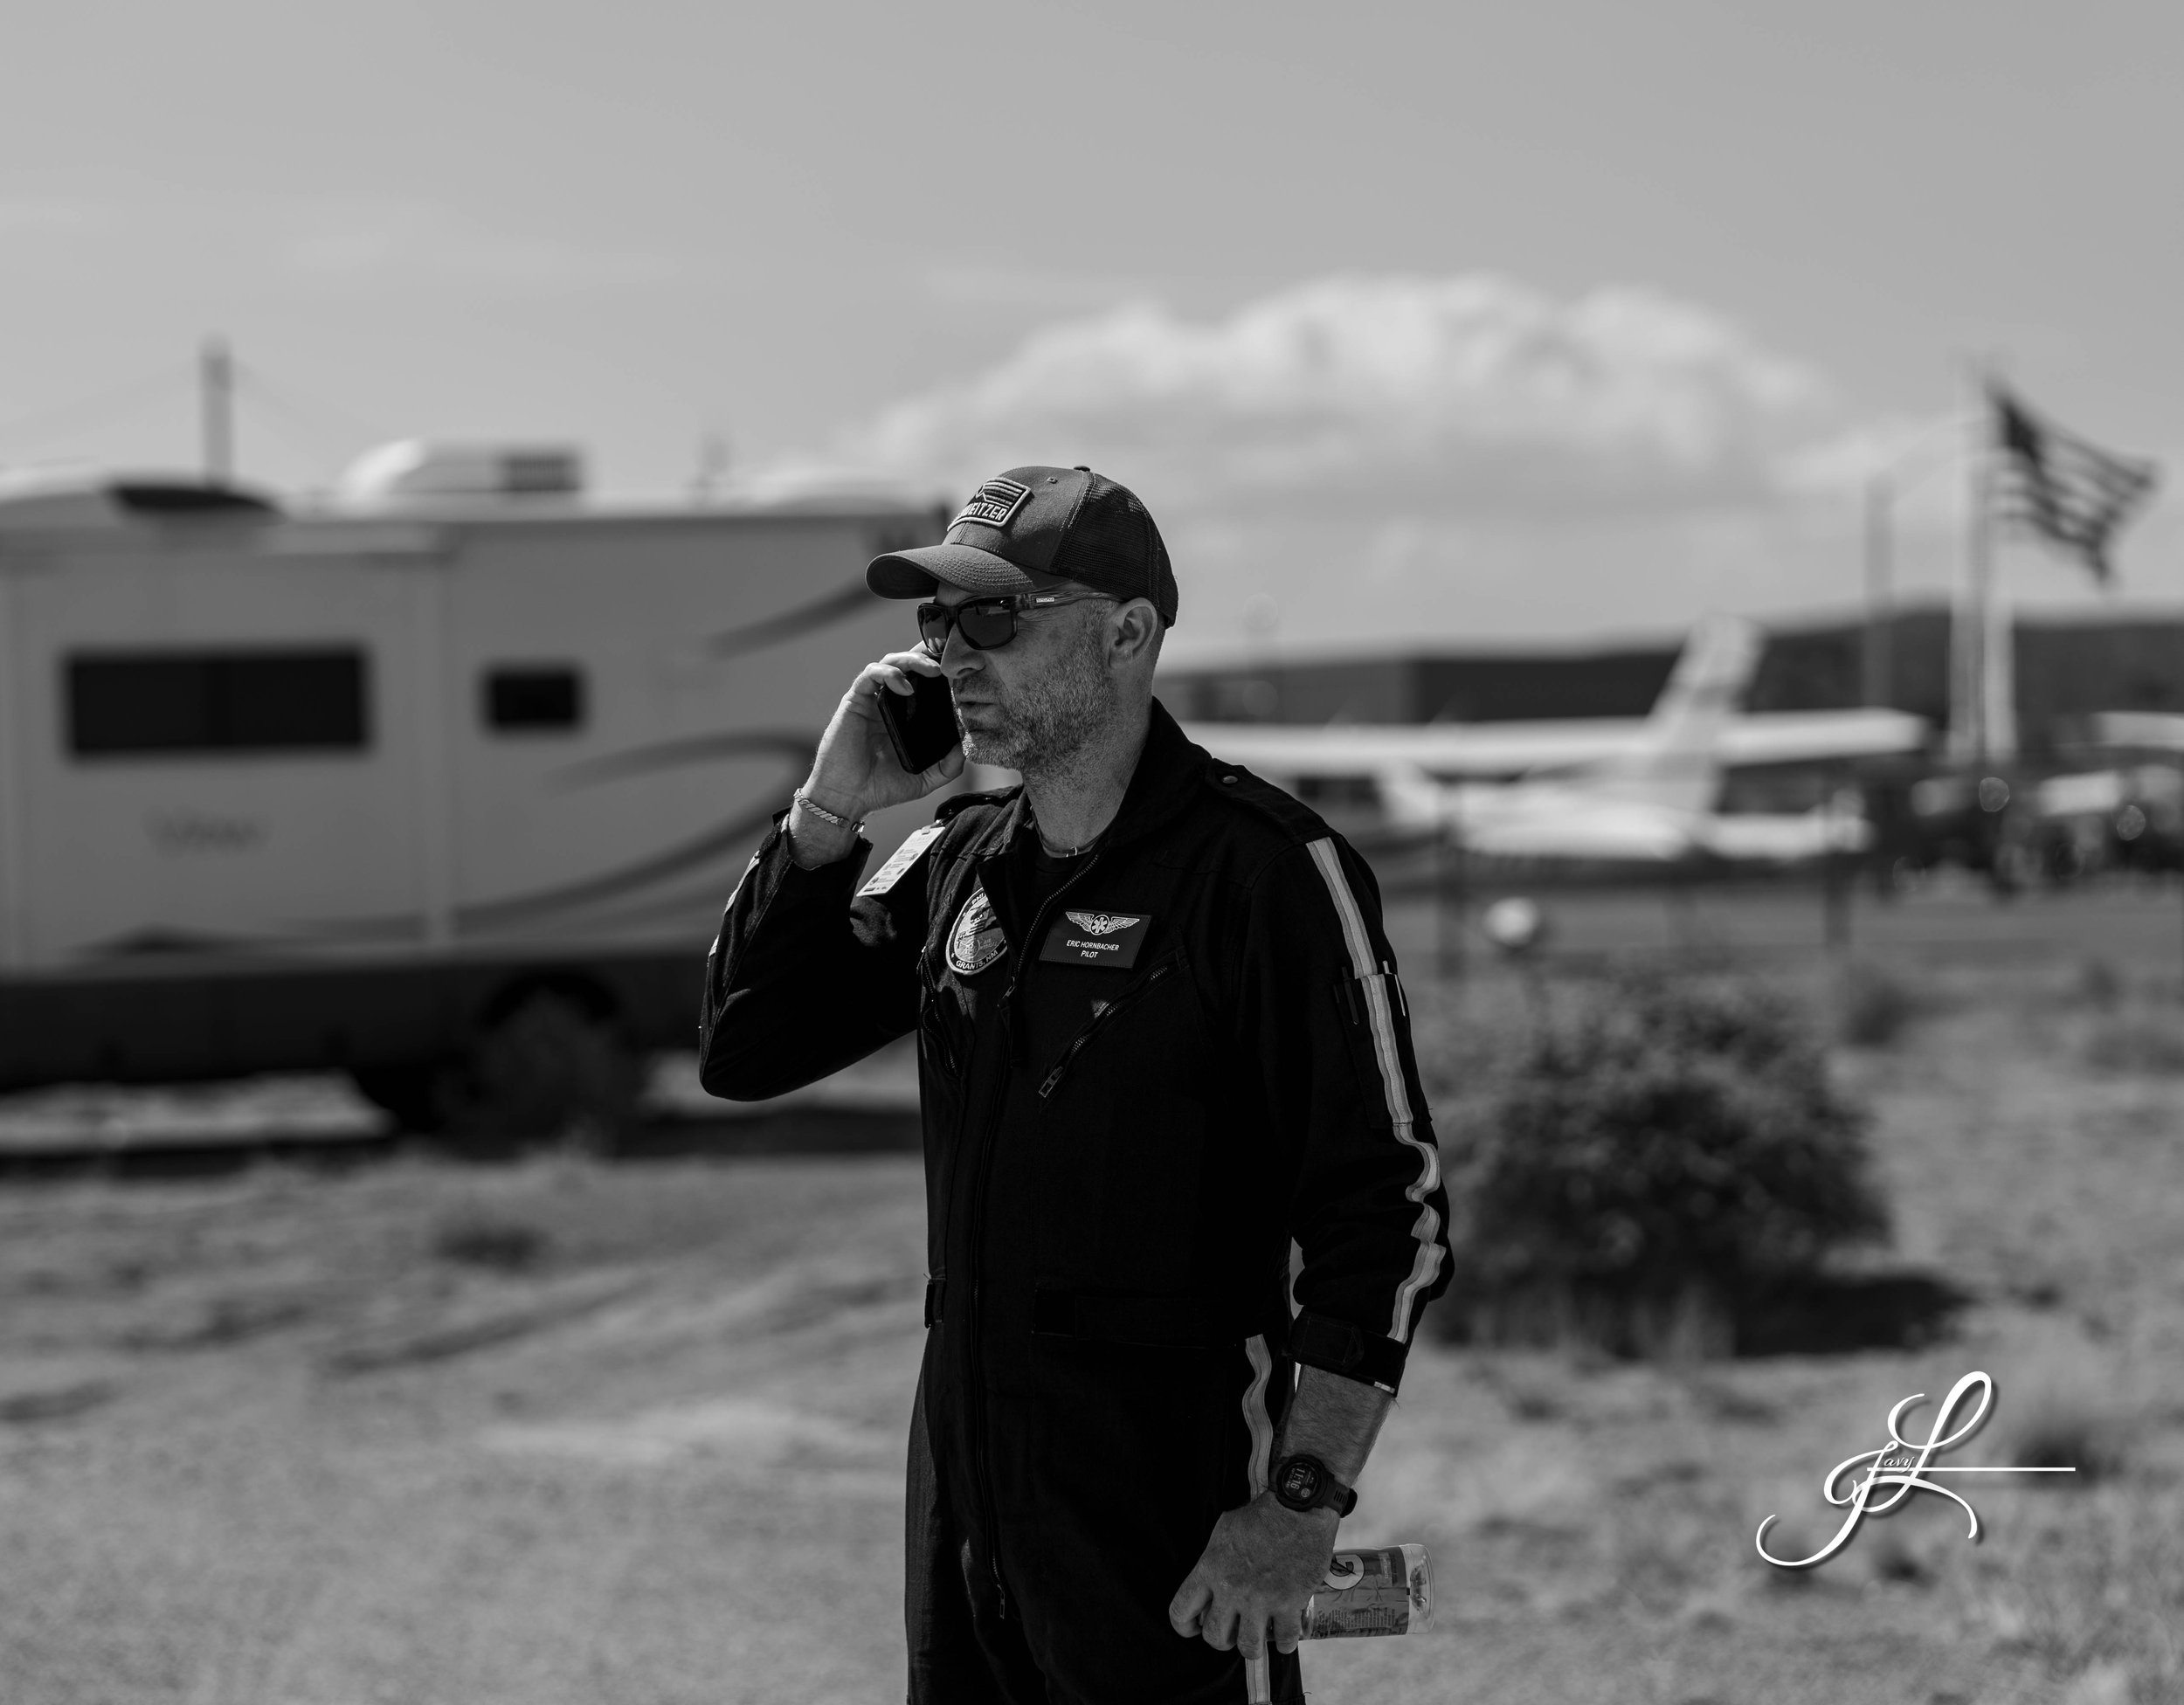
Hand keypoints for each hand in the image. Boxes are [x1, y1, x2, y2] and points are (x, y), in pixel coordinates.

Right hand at [790, 650, 964, 861]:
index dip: (943, 672)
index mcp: (908, 715)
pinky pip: (871, 674)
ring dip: (913, 660)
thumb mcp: (925, 779)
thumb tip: (969, 746)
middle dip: (930, 656)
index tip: (964, 671)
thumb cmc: (881, 787)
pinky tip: (905, 687)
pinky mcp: (855, 700)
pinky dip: (890, 673)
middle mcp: (891, 703)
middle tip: (949, 663)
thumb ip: (948, 765)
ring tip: (932, 671)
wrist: (848, 796)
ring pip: (892, 662)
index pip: (926, 682)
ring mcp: (873, 699)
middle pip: (911, 664)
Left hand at [1167, 1496, 1337, 1661]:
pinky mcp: (1290, 1605)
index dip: (1184, 1626)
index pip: (1180, 1612)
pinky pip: (1284, 1641)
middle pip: (1214, 1637)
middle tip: (1231, 1630)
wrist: (1297, 1508)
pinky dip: (1285, 1643)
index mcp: (1210, 1570)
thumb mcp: (1223, 1531)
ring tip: (1257, 1636)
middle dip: (1222, 1639)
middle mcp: (1231, 1590)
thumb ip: (1212, 1561)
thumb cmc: (1260, 1516)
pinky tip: (1285, 1633)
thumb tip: (1209, 1584)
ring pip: (1248, 1647)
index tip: (1194, 1627)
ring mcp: (1261, 1600)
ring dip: (1252, 1646)